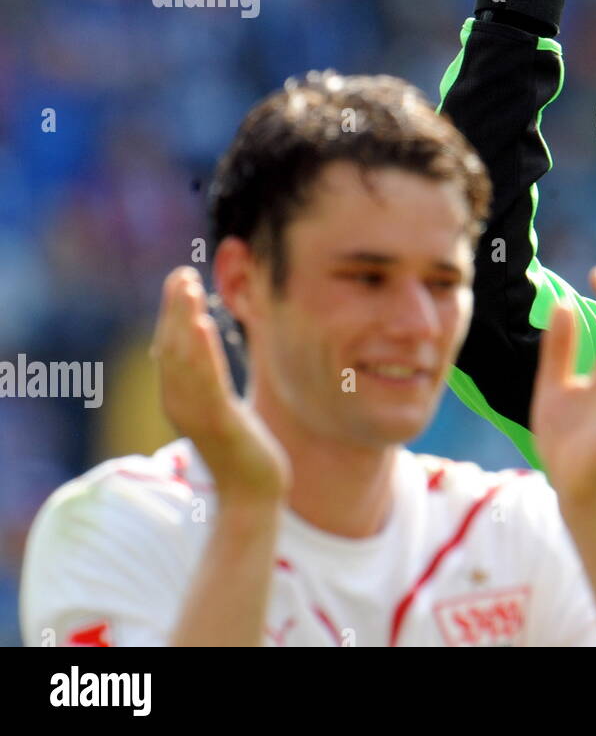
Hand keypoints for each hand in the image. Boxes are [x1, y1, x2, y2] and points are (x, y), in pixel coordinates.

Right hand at [150, 267, 288, 503]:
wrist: (252, 496)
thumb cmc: (243, 452)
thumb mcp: (225, 410)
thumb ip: (213, 384)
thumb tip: (211, 358)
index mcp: (181, 399)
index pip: (170, 348)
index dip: (173, 313)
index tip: (181, 279)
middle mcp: (180, 403)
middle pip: (170, 346)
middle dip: (174, 308)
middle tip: (181, 273)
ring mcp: (196, 412)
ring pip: (183, 357)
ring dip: (183, 318)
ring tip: (187, 286)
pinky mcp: (217, 420)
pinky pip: (205, 379)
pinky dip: (201, 349)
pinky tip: (202, 323)